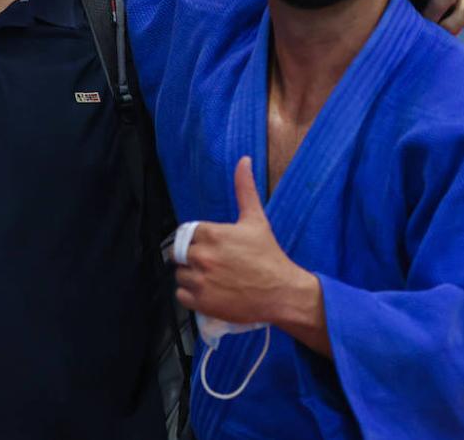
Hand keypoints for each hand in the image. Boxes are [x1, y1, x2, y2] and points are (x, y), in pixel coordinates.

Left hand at [175, 157, 313, 324]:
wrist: (282, 293)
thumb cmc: (269, 257)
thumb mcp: (255, 220)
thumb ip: (245, 189)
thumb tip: (244, 161)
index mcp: (212, 234)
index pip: (187, 233)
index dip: (198, 240)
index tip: (211, 247)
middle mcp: (202, 256)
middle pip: (180, 254)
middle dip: (193, 257)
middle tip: (213, 263)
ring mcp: (201, 280)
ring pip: (180, 275)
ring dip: (191, 277)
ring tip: (213, 278)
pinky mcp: (201, 302)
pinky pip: (181, 296)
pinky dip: (191, 296)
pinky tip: (209, 292)